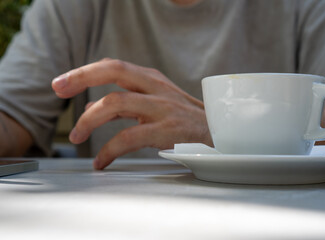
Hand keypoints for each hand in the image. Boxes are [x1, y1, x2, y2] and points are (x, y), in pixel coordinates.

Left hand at [52, 59, 211, 168]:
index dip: (85, 71)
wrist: (221, 134)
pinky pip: (130, 137)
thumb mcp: (157, 103)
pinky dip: (110, 150)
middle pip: (114, 70)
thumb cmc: (186, 120)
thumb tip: (93, 108)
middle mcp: (156, 87)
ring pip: (116, 102)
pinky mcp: (168, 129)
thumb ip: (127, 103)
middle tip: (58, 89)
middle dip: (81, 77)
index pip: (114, 66)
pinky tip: (101, 161)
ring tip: (76, 137)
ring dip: (90, 120)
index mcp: (152, 79)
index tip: (62, 82)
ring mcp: (163, 107)